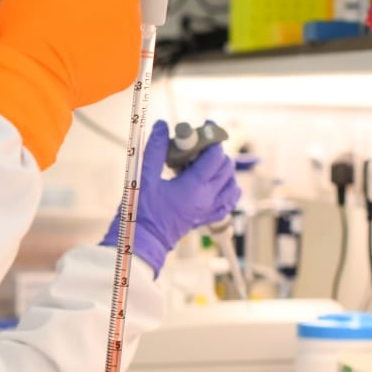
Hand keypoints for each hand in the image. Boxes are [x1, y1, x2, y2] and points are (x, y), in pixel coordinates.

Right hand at [0, 0, 143, 169]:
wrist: (32, 73)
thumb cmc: (28, 25)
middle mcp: (127, 1)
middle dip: (102, 6)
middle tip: (72, 16)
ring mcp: (131, 35)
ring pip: (122, 29)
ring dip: (104, 32)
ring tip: (72, 41)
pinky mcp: (129, 66)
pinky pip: (119, 58)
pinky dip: (104, 60)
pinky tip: (79, 59)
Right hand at [102, 120, 240, 272]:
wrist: (140, 244)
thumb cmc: (139, 214)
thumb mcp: (143, 178)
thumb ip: (154, 150)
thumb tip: (161, 126)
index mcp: (194, 188)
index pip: (215, 155)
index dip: (212, 138)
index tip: (203, 129)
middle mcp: (207, 199)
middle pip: (226, 167)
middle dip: (216, 152)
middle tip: (199, 145)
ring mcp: (208, 211)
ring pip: (231, 184)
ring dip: (223, 170)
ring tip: (205, 163)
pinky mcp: (204, 219)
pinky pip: (227, 203)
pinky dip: (227, 190)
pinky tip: (217, 184)